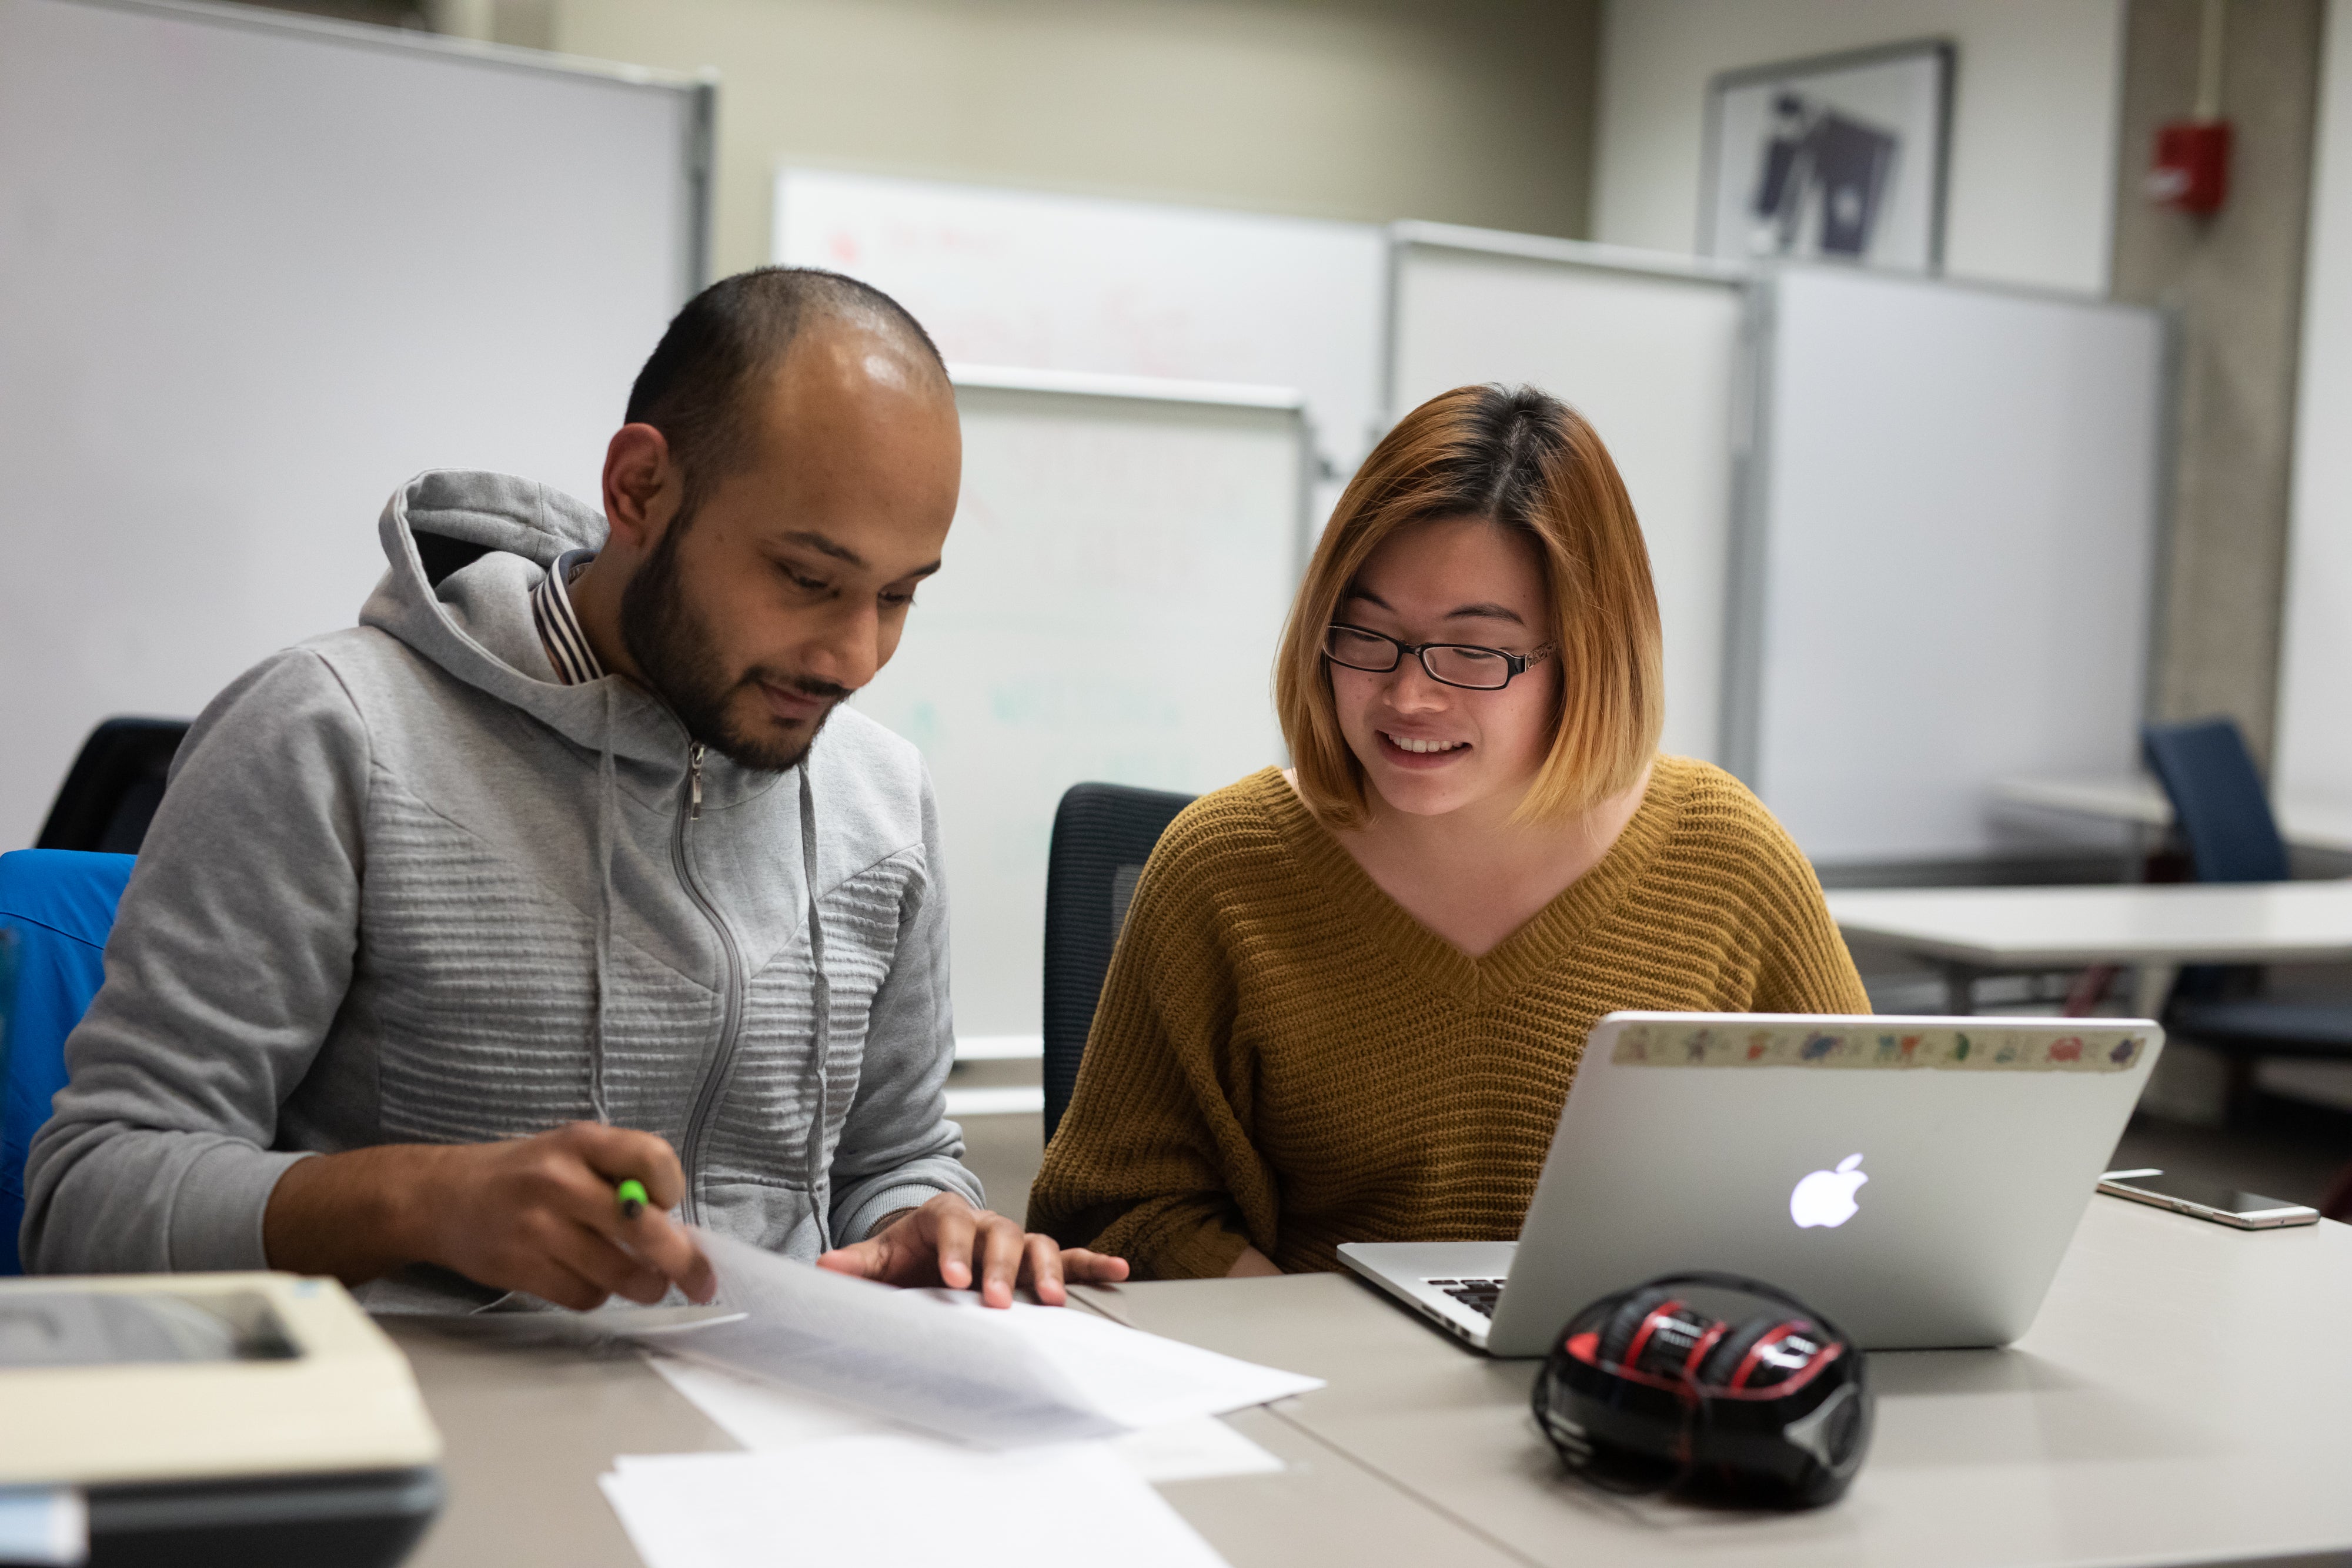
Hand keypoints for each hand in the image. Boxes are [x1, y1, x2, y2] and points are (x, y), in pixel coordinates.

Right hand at [265, 1122, 716, 1310]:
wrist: (439, 1197)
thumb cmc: (522, 1175)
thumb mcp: (570, 1151)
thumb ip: (620, 1175)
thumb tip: (678, 1226)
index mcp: (580, 1141)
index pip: (653, 1159)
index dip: (674, 1189)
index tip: (672, 1206)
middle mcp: (560, 1180)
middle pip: (644, 1228)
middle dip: (683, 1262)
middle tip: (702, 1282)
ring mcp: (538, 1227)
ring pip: (618, 1273)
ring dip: (644, 1286)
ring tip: (648, 1284)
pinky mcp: (520, 1268)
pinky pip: (583, 1295)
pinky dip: (597, 1296)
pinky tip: (589, 1280)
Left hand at [815, 1192, 1129, 1306]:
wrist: (931, 1247)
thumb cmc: (909, 1254)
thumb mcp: (880, 1256)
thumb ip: (857, 1263)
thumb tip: (823, 1269)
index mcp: (944, 1216)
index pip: (952, 1225)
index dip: (954, 1250)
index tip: (952, 1278)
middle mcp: (984, 1225)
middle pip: (1000, 1236)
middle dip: (1001, 1269)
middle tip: (998, 1299)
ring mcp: (1014, 1241)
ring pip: (1037, 1245)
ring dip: (1047, 1271)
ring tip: (1054, 1299)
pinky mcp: (1036, 1259)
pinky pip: (1069, 1256)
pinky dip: (1093, 1263)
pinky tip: (1117, 1271)